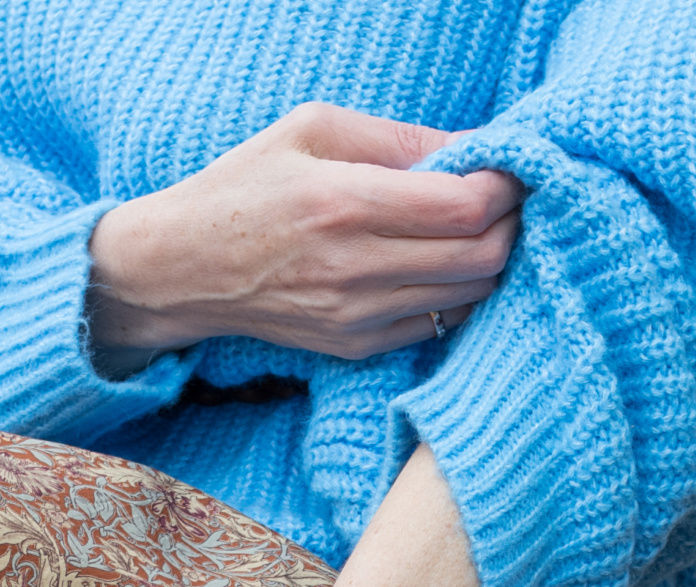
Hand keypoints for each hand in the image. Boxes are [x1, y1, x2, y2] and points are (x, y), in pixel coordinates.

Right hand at [89, 102, 522, 363]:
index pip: (466, 207)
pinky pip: (439, 324)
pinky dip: (458, 292)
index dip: (506, 186)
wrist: (183, 268)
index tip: (509, 167)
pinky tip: (441, 263)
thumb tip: (476, 148)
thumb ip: (398, 138)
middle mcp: (354, 269)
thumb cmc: (245, 186)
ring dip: (490, 259)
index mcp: (343, 203)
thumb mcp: (312, 130)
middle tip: (505, 197)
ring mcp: (356, 317)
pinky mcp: (356, 347)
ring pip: (470, 295)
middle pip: (482, 257)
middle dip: (511, 223)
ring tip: (475, 227)